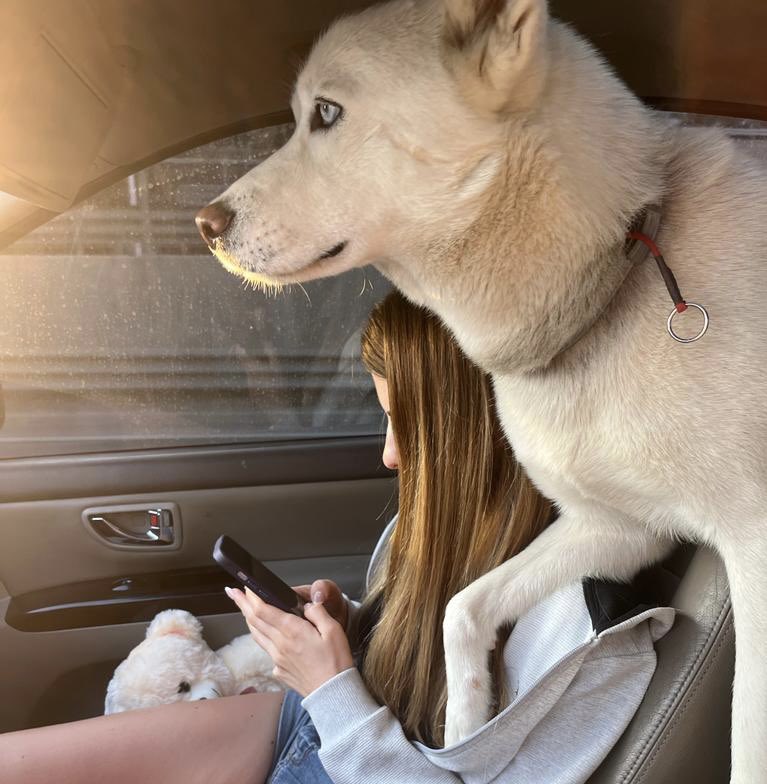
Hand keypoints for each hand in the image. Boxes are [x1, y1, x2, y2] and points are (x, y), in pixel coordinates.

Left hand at [226, 586, 353, 696]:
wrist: (333, 694)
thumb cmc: (336, 662)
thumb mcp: (334, 630)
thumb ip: (318, 613)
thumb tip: (306, 606)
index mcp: (292, 631)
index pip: (263, 610)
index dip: (251, 597)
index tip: (245, 587)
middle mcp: (280, 644)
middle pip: (254, 620)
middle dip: (242, 604)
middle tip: (233, 592)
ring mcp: (277, 659)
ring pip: (257, 635)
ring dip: (248, 620)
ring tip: (244, 609)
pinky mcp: (279, 670)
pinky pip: (267, 650)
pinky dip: (263, 637)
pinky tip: (266, 634)